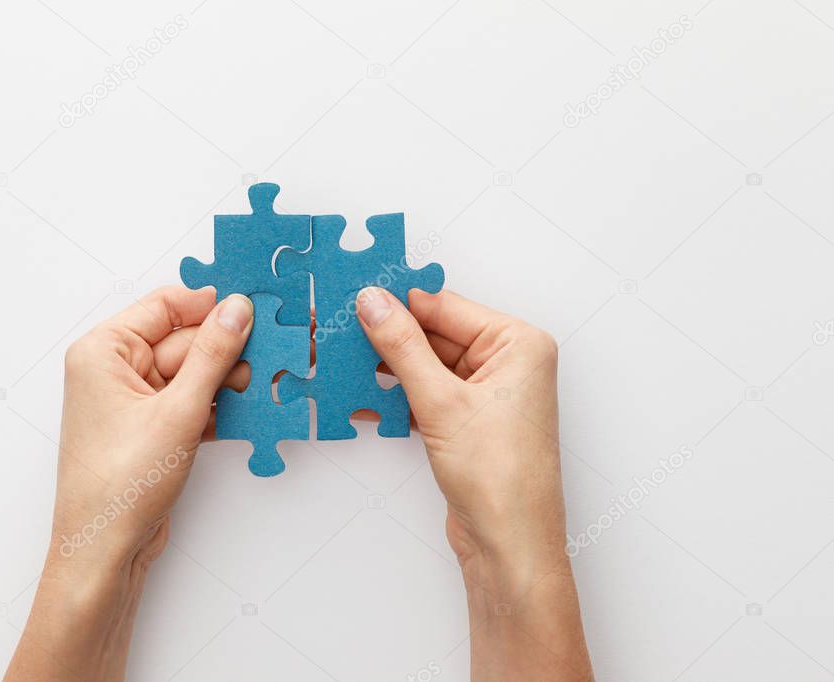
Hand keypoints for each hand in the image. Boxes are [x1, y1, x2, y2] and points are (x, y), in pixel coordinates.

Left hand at [53, 286, 251, 566]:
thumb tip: (237, 311)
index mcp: (104, 351)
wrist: (105, 552)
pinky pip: (192, 401)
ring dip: (228, 380)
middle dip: (228, 349)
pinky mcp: (152, 428)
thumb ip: (212, 355)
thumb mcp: (177, 411)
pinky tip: (250, 410)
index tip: (254, 308)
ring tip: (266, 384)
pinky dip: (219, 406)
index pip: (165, 307)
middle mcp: (115, 369)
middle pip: (184, 340)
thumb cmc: (120, 486)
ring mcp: (134, 401)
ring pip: (193, 372)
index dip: (211, 306)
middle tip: (274, 348)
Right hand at [356, 287, 591, 680]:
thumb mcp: (442, 402)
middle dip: (385, 337)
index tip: (353, 297)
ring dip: (385, 368)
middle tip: (337, 330)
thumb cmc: (502, 478)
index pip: (445, 306)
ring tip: (339, 362)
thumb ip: (402, 347)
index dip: (396, 303)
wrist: (509, 546)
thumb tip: (374, 303)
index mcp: (518, 344)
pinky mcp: (467, 421)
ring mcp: (486, 393)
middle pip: (432, 334)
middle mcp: (507, 363)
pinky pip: (424, 394)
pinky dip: (395, 396)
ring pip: (424, 365)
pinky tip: (359, 396)